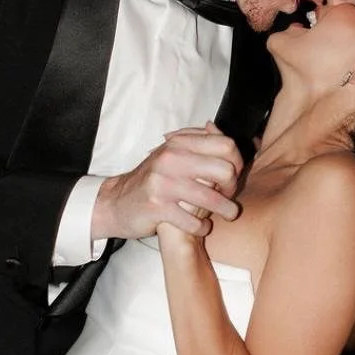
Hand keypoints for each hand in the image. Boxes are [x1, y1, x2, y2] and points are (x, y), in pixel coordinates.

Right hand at [93, 123, 241, 240]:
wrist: (117, 202)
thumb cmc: (152, 178)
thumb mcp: (170, 152)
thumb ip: (195, 139)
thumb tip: (215, 127)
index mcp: (179, 143)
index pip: (225, 145)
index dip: (237, 161)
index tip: (234, 174)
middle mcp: (171, 160)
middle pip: (225, 170)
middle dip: (233, 187)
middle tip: (229, 196)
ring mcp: (163, 184)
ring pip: (212, 198)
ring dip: (226, 210)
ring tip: (228, 214)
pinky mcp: (157, 208)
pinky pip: (193, 221)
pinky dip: (202, 227)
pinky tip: (202, 226)